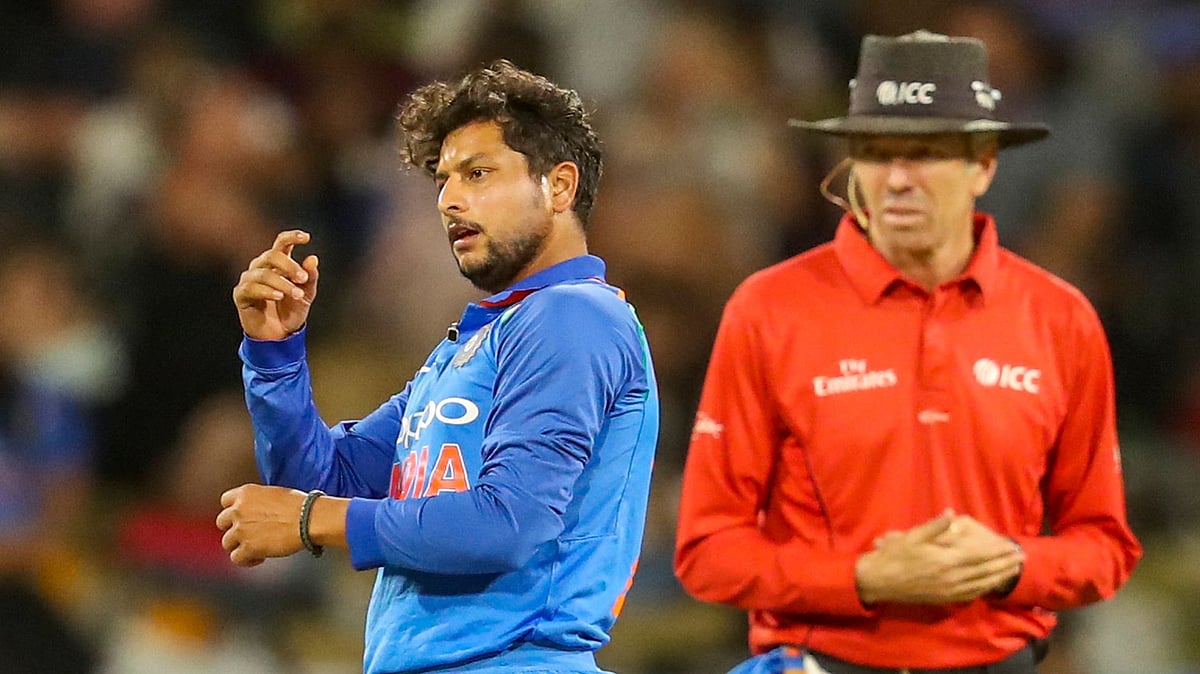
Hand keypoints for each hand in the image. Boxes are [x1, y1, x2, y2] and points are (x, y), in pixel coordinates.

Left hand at [215, 484, 306, 566]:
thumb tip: (258, 512)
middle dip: (233, 528)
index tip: (242, 516)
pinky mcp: (247, 548)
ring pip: (227, 542)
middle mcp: (238, 510)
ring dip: (239, 545)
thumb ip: (259, 501)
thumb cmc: (300, 505)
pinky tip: (259, 557)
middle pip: (221, 522)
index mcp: (246, 493)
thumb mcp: (275, 494)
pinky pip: (236, 558)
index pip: (225, 500)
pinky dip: (246, 560)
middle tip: (247, 533)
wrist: (308, 519)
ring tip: (255, 548)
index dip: (234, 510)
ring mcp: (240, 530)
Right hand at [233, 230, 319, 340]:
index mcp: (278, 263)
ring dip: (283, 283)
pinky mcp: (241, 294)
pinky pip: (251, 288)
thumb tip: (313, 258)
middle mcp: (261, 267)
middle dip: (290, 266)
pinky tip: (279, 296)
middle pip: (272, 255)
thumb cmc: (291, 311)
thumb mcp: (306, 294)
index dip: (292, 237)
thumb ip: (310, 277)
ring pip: (264, 273)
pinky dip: (267, 291)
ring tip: (296, 294)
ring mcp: (249, 280)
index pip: (281, 243)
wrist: (280, 335)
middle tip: (303, 279)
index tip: (306, 238)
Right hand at [855, 511, 1023, 604]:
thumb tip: (952, 514)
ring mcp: (950, 590)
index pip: (979, 554)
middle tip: (1021, 557)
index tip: (1011, 545)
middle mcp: (953, 577)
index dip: (997, 550)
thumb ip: (935, 526)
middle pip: (985, 569)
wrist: (879, 581)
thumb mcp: (912, 536)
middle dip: (1004, 563)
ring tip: (1013, 569)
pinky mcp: (945, 598)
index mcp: (946, 559)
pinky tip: (993, 584)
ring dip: (1000, 576)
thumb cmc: (894, 556)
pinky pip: (972, 593)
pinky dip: (986, 588)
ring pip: (982, 583)